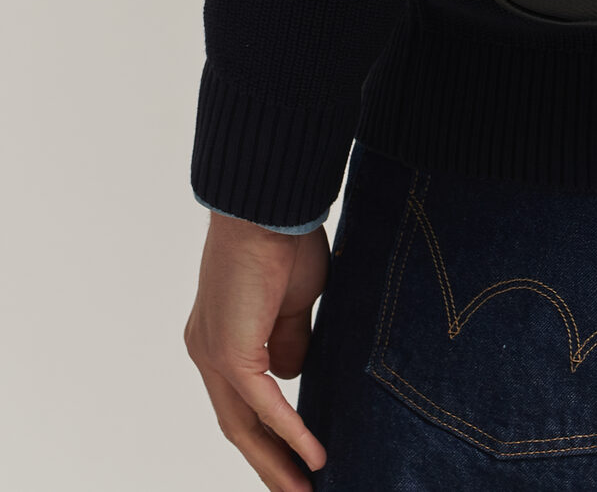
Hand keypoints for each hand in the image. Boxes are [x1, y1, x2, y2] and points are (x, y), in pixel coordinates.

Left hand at [186, 211, 330, 490]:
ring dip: (277, 460)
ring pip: (243, 425)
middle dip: (268, 462)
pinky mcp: (232, 352)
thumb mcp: (295, 301)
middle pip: (236, 425)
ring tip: (305, 490)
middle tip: (297, 491)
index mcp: (218, 336)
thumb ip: (291, 341)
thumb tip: (293, 377)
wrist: (268, 207)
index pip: (240, 400)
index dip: (267, 433)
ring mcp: (214, 354)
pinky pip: (263, 404)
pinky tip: (314, 456)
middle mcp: (207, 351)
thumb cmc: (283, 240)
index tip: (296, 459)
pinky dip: (290, 432)